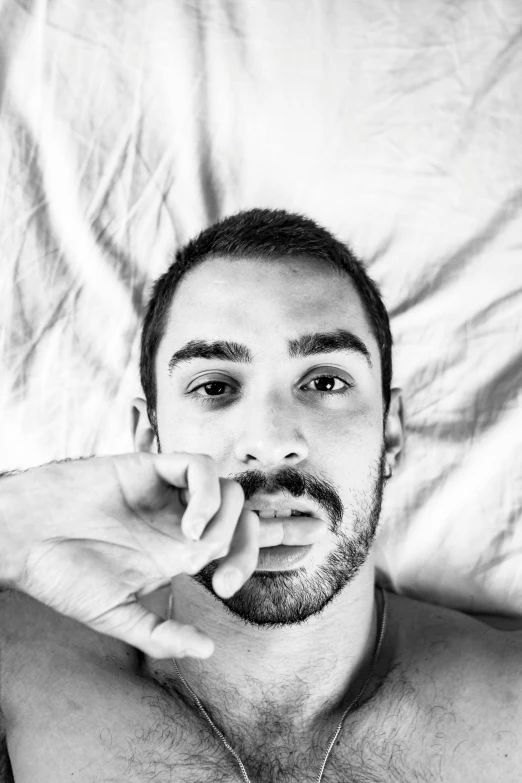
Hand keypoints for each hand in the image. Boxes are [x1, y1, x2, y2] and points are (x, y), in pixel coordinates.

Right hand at [0, 453, 258, 659]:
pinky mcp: (151, 468)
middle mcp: (179, 519)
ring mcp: (168, 493)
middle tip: (225, 579)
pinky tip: (188, 522)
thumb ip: (160, 634)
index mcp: (178, 551)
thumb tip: (207, 650)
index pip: (233, 545)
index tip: (224, 590)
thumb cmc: (63, 575)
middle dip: (249, 545)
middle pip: (241, 516)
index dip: (245, 562)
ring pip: (228, 489)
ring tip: (197, 544)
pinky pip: (200, 466)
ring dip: (227, 519)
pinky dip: (206, 493)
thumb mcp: (116, 614)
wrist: (24, 538)